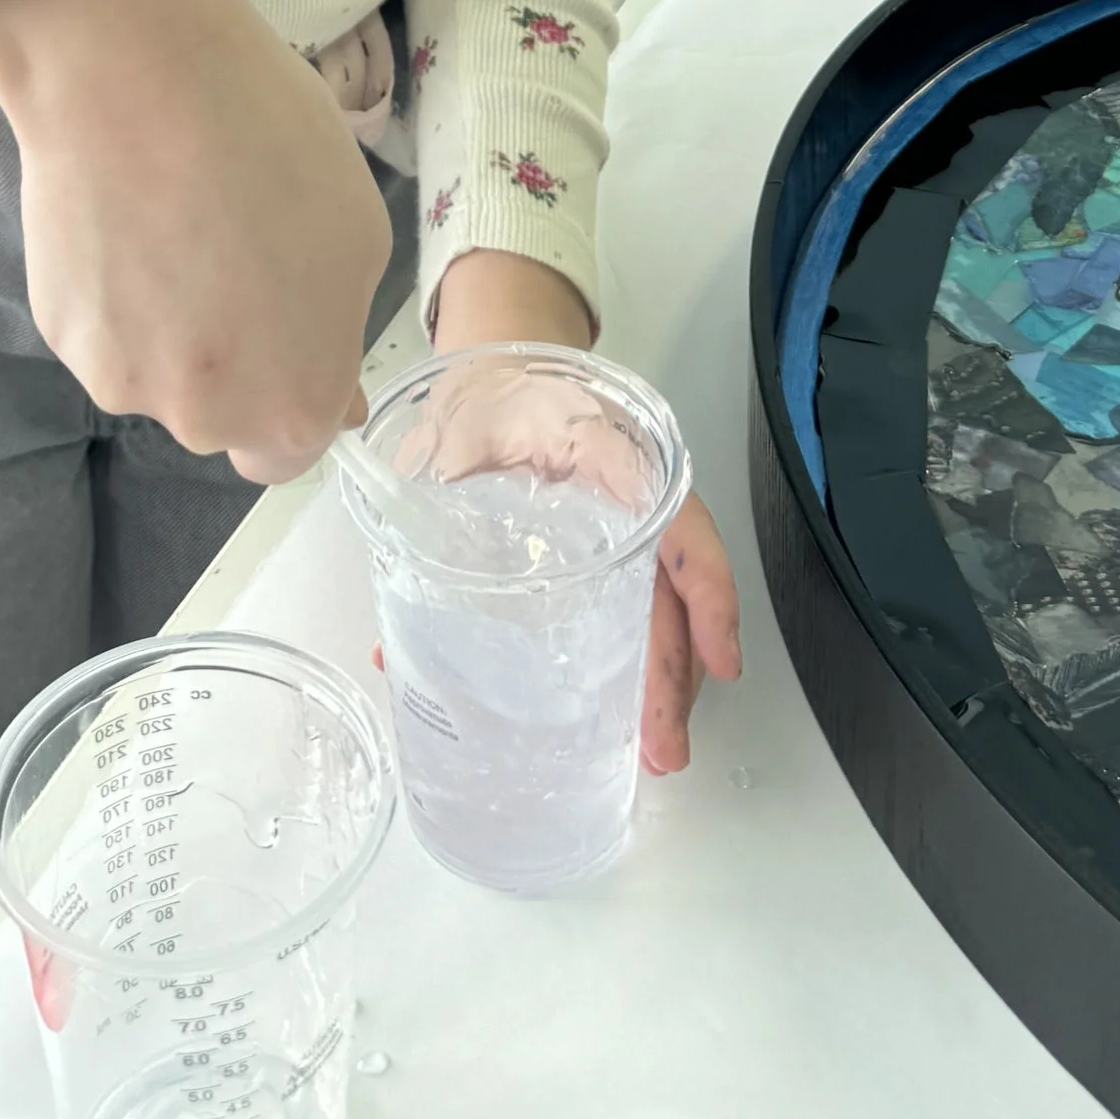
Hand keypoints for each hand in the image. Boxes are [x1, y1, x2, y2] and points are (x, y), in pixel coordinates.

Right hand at [0, 0, 389, 485]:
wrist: (137, 80)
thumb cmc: (271, 144)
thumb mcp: (358, 235)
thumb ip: (339, 330)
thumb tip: (333, 394)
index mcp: (291, 401)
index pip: (289, 450)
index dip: (293, 390)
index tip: (289, 326)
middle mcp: (202, 417)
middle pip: (222, 412)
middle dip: (234, 355)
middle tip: (232, 251)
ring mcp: (120, 380)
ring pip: (158, 369)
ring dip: (170, 321)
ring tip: (174, 218)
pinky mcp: (59, 334)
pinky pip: (103, 328)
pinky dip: (115, 290)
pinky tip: (124, 214)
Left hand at [430, 249, 743, 773]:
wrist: (493, 370)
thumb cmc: (501, 395)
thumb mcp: (488, 427)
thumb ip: (456, 508)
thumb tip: (399, 630)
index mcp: (615, 462)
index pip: (680, 529)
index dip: (706, 597)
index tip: (720, 663)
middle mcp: (631, 505)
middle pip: (667, 594)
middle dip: (672, 677)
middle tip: (662, 749)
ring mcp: (618, 534)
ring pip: (653, 612)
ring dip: (655, 684)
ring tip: (647, 748)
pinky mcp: (593, 560)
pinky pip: (621, 611)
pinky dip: (622, 665)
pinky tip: (602, 719)